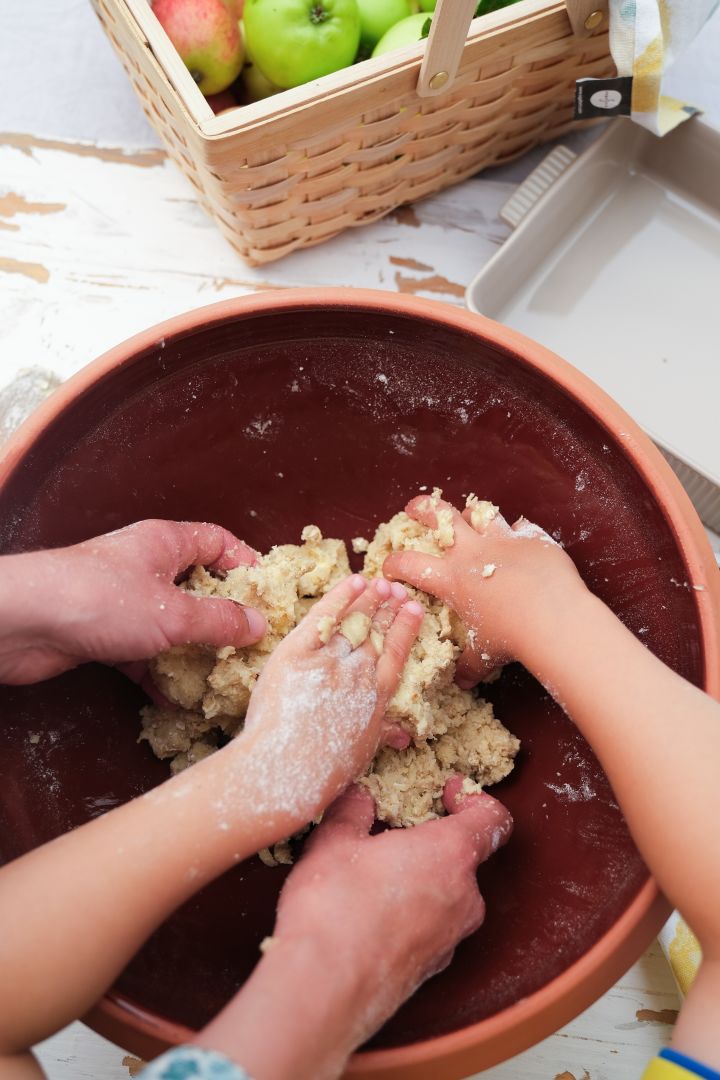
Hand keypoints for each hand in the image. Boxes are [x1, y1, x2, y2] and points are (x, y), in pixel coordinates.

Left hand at [0, 520, 265, 683]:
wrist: (22, 622)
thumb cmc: (98, 599)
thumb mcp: (173, 614)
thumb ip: (219, 621)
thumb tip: (258, 625)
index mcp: (165, 543)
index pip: (218, 542)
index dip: (246, 564)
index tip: (267, 595)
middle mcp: (144, 567)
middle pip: (196, 587)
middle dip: (222, 618)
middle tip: (249, 646)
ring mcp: (122, 601)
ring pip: (170, 625)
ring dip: (191, 652)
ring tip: (219, 678)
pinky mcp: (102, 634)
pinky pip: (142, 654)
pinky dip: (159, 674)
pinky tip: (175, 700)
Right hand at [197, 778, 511, 1079]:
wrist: (323, 990)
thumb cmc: (335, 911)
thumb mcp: (334, 842)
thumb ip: (352, 812)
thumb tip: (358, 798)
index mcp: (450, 855)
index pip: (493, 820)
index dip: (474, 799)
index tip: (448, 792)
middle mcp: (464, 898)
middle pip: (466, 857)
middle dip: (432, 843)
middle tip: (394, 835)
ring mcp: (451, 939)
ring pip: (448, 895)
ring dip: (420, 880)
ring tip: (374, 876)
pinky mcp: (431, 968)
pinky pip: (432, 927)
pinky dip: (411, 915)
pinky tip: (371, 914)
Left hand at [241, 575, 423, 814]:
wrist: (284, 771)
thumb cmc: (323, 772)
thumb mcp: (362, 754)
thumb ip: (382, 733)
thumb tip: (403, 735)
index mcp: (376, 698)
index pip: (395, 652)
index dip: (405, 628)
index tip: (414, 608)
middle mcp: (357, 674)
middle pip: (376, 632)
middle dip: (389, 607)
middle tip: (399, 587)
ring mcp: (328, 662)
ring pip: (354, 621)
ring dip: (369, 599)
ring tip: (379, 582)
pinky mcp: (296, 654)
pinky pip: (322, 618)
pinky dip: (339, 598)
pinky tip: (353, 582)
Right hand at [383, 494, 585, 687]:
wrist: (553, 617)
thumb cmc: (511, 637)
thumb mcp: (484, 655)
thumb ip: (470, 665)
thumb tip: (462, 683)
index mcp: (451, 580)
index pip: (410, 565)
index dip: (394, 563)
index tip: (389, 565)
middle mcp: (472, 553)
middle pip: (440, 516)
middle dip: (423, 508)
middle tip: (415, 508)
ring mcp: (503, 541)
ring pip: (481, 514)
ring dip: (474, 515)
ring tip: (472, 519)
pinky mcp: (532, 539)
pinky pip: (523, 527)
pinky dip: (520, 532)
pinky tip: (522, 538)